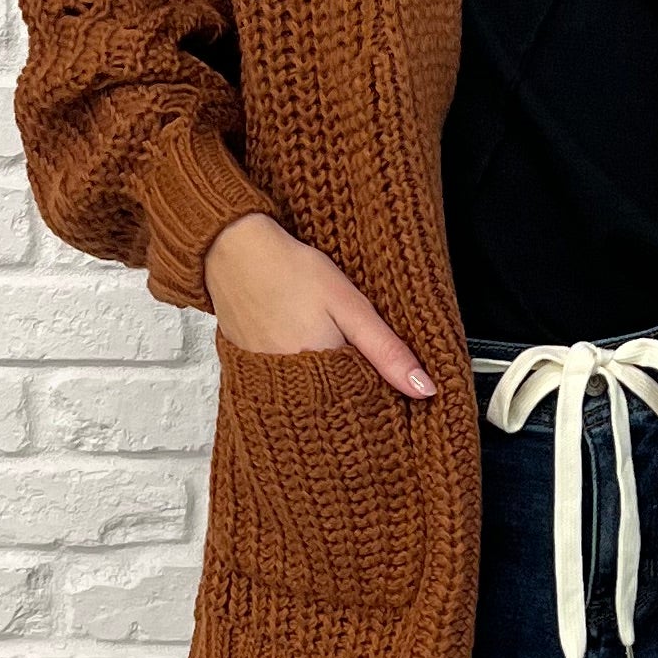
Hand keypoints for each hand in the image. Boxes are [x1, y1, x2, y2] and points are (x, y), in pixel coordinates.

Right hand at [203, 212, 435, 396]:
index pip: (361, 406)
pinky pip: (282, 388)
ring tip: (329, 355)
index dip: (378, 394)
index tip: (388, 382)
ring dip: (326, 387)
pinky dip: (299, 379)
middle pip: (333, 407)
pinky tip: (303, 354)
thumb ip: (386, 350)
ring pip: (308, 400)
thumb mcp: (351, 305)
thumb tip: (425, 390)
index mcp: (321, 376)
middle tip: (354, 360)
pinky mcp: (248, 370)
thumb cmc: (291, 270)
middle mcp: (289, 389)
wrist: (233, 250)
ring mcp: (264, 382)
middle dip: (353, 393)